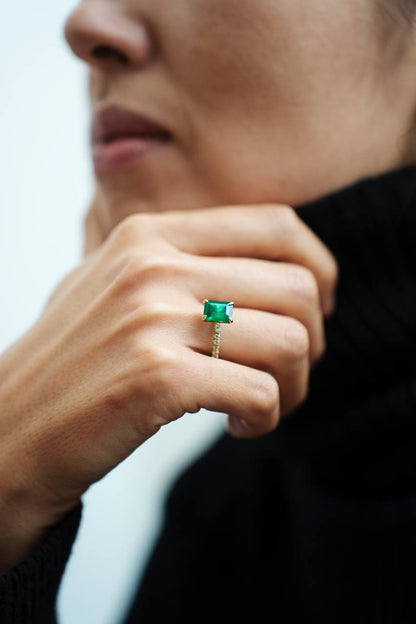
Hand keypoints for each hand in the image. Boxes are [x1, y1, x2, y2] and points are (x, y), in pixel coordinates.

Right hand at [0, 203, 336, 570]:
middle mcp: (153, 266)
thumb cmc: (71, 364)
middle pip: (296, 288)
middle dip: (312, 342)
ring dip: (294, 387)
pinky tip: (238, 426)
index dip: (318, 270)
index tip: (314, 313)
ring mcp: (152, 319)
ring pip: (291, 342)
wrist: (8, 431)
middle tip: (286, 375)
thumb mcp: (113, 286)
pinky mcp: (155, 378)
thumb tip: (265, 262)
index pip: (277, 226)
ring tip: (263, 406)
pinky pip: (260, 393)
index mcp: (150, 235)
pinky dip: (265, 417)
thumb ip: (177, 261)